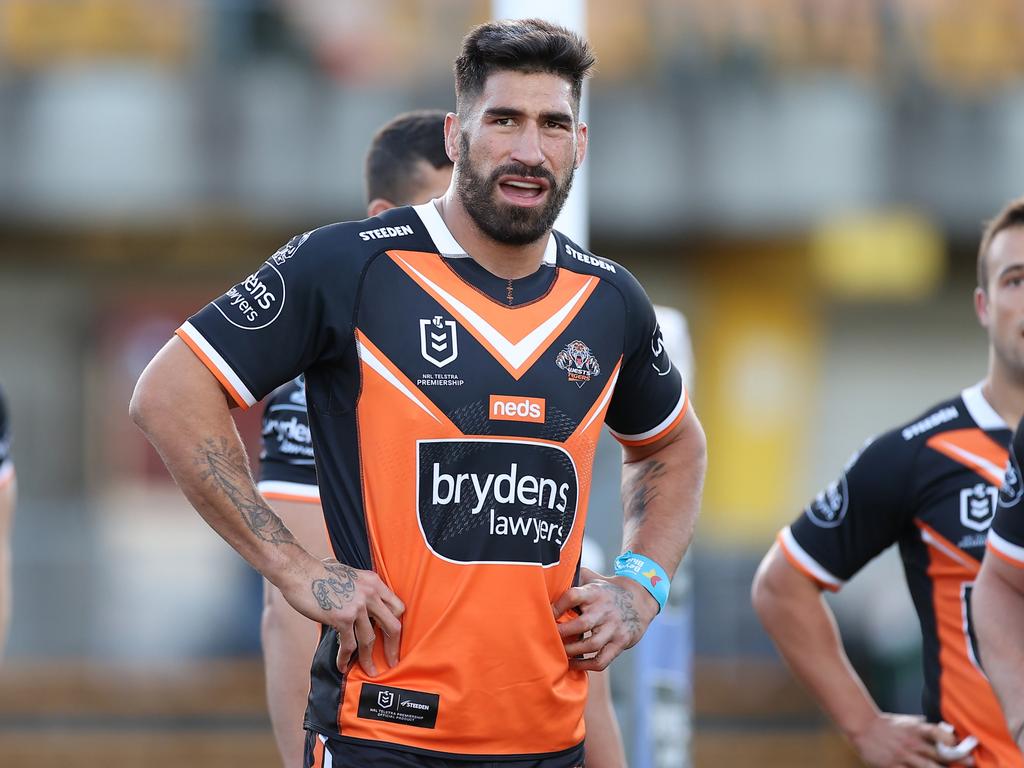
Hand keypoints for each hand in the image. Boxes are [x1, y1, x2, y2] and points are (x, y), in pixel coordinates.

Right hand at [281, 556, 404, 676]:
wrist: (299, 571)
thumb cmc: (319, 572)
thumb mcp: (350, 574)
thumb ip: (361, 589)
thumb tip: (363, 607)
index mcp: (374, 582)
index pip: (397, 607)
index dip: (397, 624)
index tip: (394, 638)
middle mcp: (370, 594)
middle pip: (392, 625)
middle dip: (392, 647)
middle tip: (392, 661)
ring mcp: (358, 606)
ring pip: (370, 639)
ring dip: (368, 658)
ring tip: (369, 670)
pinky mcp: (342, 618)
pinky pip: (349, 644)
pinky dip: (345, 658)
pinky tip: (343, 665)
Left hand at [552, 567, 658, 671]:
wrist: (640, 598)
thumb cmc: (606, 589)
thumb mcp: (592, 578)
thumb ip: (572, 576)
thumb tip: (547, 577)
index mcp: (594, 592)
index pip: (573, 596)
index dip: (557, 606)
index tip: (545, 614)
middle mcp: (604, 610)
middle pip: (582, 624)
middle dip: (562, 633)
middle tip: (546, 637)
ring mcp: (614, 628)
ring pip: (592, 644)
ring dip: (572, 651)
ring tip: (558, 652)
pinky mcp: (620, 642)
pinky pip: (602, 660)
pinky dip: (586, 666)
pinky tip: (573, 664)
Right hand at [850, 714, 972, 767]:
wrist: (861, 726)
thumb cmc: (885, 723)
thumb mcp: (904, 721)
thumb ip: (920, 725)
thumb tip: (937, 726)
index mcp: (915, 729)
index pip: (937, 732)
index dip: (952, 739)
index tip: (964, 746)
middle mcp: (912, 742)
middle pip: (939, 754)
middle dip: (957, 760)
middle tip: (971, 763)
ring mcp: (903, 755)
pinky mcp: (892, 766)